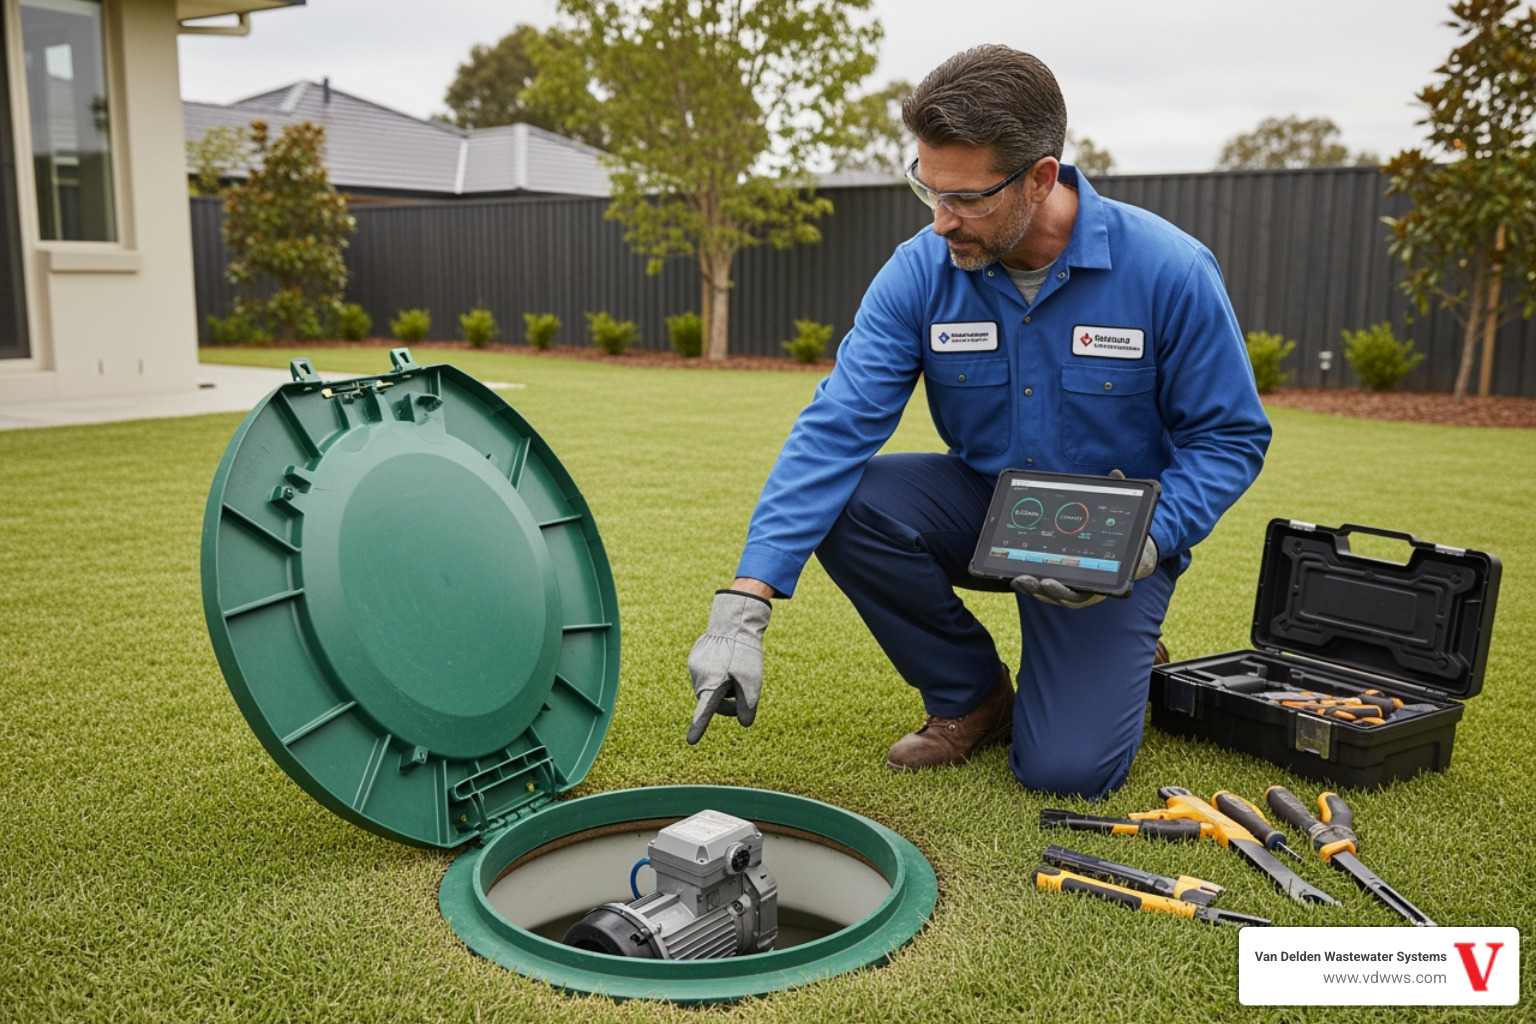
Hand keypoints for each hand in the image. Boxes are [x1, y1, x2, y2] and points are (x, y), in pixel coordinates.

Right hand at [686, 589, 771, 743]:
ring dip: (722, 687)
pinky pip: (706, 676)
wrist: (732, 622)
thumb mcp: (752, 680)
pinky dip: (717, 675)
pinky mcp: (694, 661)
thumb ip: (748, 705)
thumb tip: (745, 723)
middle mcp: (698, 678)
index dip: (699, 727)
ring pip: (709, 689)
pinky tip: (726, 662)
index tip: (691, 741)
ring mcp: (694, 669)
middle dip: (728, 702)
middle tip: (743, 692)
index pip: (705, 711)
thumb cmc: (744, 652)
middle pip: (713, 703)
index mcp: (712, 684)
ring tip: (734, 670)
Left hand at [1012, 470, 1158, 608]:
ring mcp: (1073, 585)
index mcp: (1103, 579)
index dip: (1064, 591)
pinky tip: (1014, 575)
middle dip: (1042, 590)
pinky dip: (1030, 584)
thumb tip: (1116, 474)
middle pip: (1061, 595)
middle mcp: (1087, 587)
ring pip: (1050, 593)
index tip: (1048, 581)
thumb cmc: (1122, 537)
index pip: (1081, 592)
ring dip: (1032, 588)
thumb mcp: (1123, 518)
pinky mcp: (1060, 580)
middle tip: (1027, 580)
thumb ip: (1118, 495)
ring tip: (1017, 579)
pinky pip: (1044, 586)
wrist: (1129, 551)